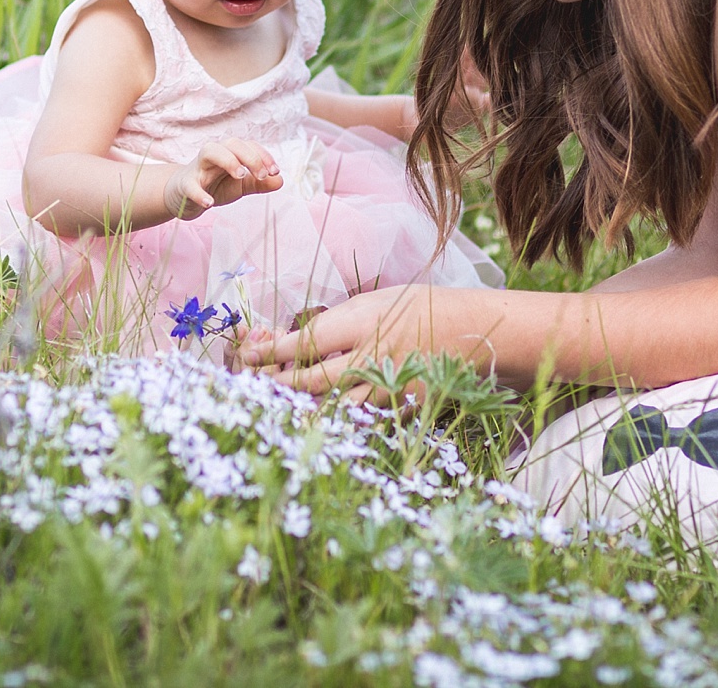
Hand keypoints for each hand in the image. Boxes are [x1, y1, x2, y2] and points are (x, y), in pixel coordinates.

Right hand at [164, 139, 282, 217]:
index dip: (263, 156)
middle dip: (250, 156)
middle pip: (232, 143)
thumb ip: (260, 183)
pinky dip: (199, 193)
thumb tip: (281, 181)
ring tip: (241, 176)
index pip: (248, 145)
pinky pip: (191, 184)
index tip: (275, 172)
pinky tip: (210, 203)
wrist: (183, 196)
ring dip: (228, 160)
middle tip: (263, 175)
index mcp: (230, 153)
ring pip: (210, 151)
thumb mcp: (240, 186)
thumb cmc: (215, 185)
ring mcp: (198, 167)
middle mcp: (215, 155)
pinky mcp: (185, 184)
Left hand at [237, 284, 463, 398]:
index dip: (272, 351)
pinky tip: (322, 409)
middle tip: (260, 381)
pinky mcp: (397, 405)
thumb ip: (337, 325)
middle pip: (312, 381)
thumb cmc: (415, 307)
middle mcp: (370, 358)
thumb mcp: (372, 302)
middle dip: (280, 383)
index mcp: (362, 324)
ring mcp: (385, 386)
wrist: (467, 330)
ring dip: (304, 404)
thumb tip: (297, 341)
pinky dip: (336, 413)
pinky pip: (357, 415)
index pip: (305, 343)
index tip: (250, 352)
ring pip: (331, 406)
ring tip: (283, 398)